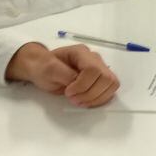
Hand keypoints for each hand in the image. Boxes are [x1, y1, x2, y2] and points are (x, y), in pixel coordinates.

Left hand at [5, 43, 119, 107]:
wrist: (42, 68)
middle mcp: (95, 59)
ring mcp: (100, 69)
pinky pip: (110, 91)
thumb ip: (65, 74)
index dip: (83, 85)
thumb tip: (79, 84)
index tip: (68, 92)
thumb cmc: (43, 67)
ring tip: (80, 102)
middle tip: (74, 99)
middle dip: (91, 93)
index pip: (94, 69)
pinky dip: (99, 100)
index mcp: (81, 53)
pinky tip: (86, 101)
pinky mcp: (101, 80)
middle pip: (107, 78)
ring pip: (112, 84)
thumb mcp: (49, 69)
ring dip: (97, 98)